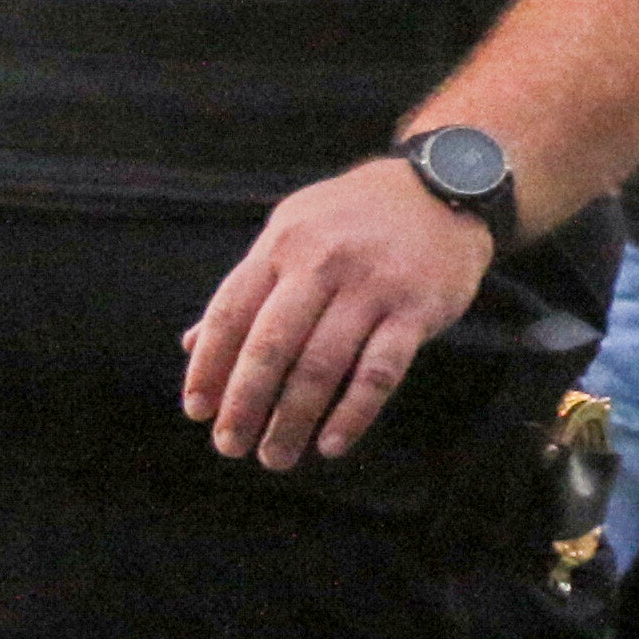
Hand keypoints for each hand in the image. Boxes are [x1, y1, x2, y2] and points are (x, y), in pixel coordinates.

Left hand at [182, 157, 492, 470]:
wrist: (447, 181)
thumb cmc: (356, 218)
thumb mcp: (295, 232)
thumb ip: (250, 287)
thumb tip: (191, 345)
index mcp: (285, 243)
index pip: (230, 314)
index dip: (208, 368)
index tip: (199, 412)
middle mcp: (324, 260)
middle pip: (270, 347)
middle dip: (244, 406)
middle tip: (231, 447)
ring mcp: (374, 283)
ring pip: (320, 366)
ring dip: (292, 421)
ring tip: (276, 456)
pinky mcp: (418, 306)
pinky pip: (379, 371)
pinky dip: (352, 414)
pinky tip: (331, 444)